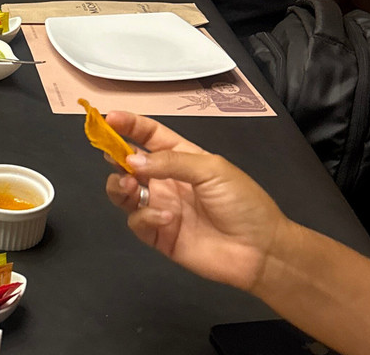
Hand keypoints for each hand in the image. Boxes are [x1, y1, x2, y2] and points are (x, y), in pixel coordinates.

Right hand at [103, 111, 288, 292]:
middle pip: (128, 163)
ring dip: (119, 185)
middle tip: (113, 157)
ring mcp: (160, 207)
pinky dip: (145, 217)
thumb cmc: (243, 202)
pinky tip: (165, 217)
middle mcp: (165, 180)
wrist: (260, 250)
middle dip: (115, 156)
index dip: (129, 125)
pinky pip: (137, 221)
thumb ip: (170, 162)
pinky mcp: (158, 235)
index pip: (148, 135)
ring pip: (123, 192)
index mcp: (180, 157)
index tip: (109, 119)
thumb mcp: (211, 169)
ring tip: (130, 185)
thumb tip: (131, 160)